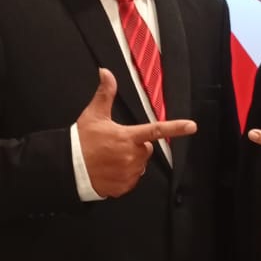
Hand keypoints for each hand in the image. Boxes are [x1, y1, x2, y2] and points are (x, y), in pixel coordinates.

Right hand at [77, 68, 196, 196]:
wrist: (68, 168)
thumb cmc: (81, 142)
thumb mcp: (93, 115)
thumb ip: (105, 94)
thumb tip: (106, 73)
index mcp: (127, 137)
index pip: (156, 130)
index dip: (176, 128)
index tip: (191, 126)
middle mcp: (131, 156)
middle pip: (146, 149)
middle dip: (136, 145)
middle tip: (117, 144)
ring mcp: (128, 173)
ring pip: (139, 165)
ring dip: (131, 161)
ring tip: (111, 158)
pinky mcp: (123, 186)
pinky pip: (131, 179)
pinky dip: (124, 175)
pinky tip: (110, 170)